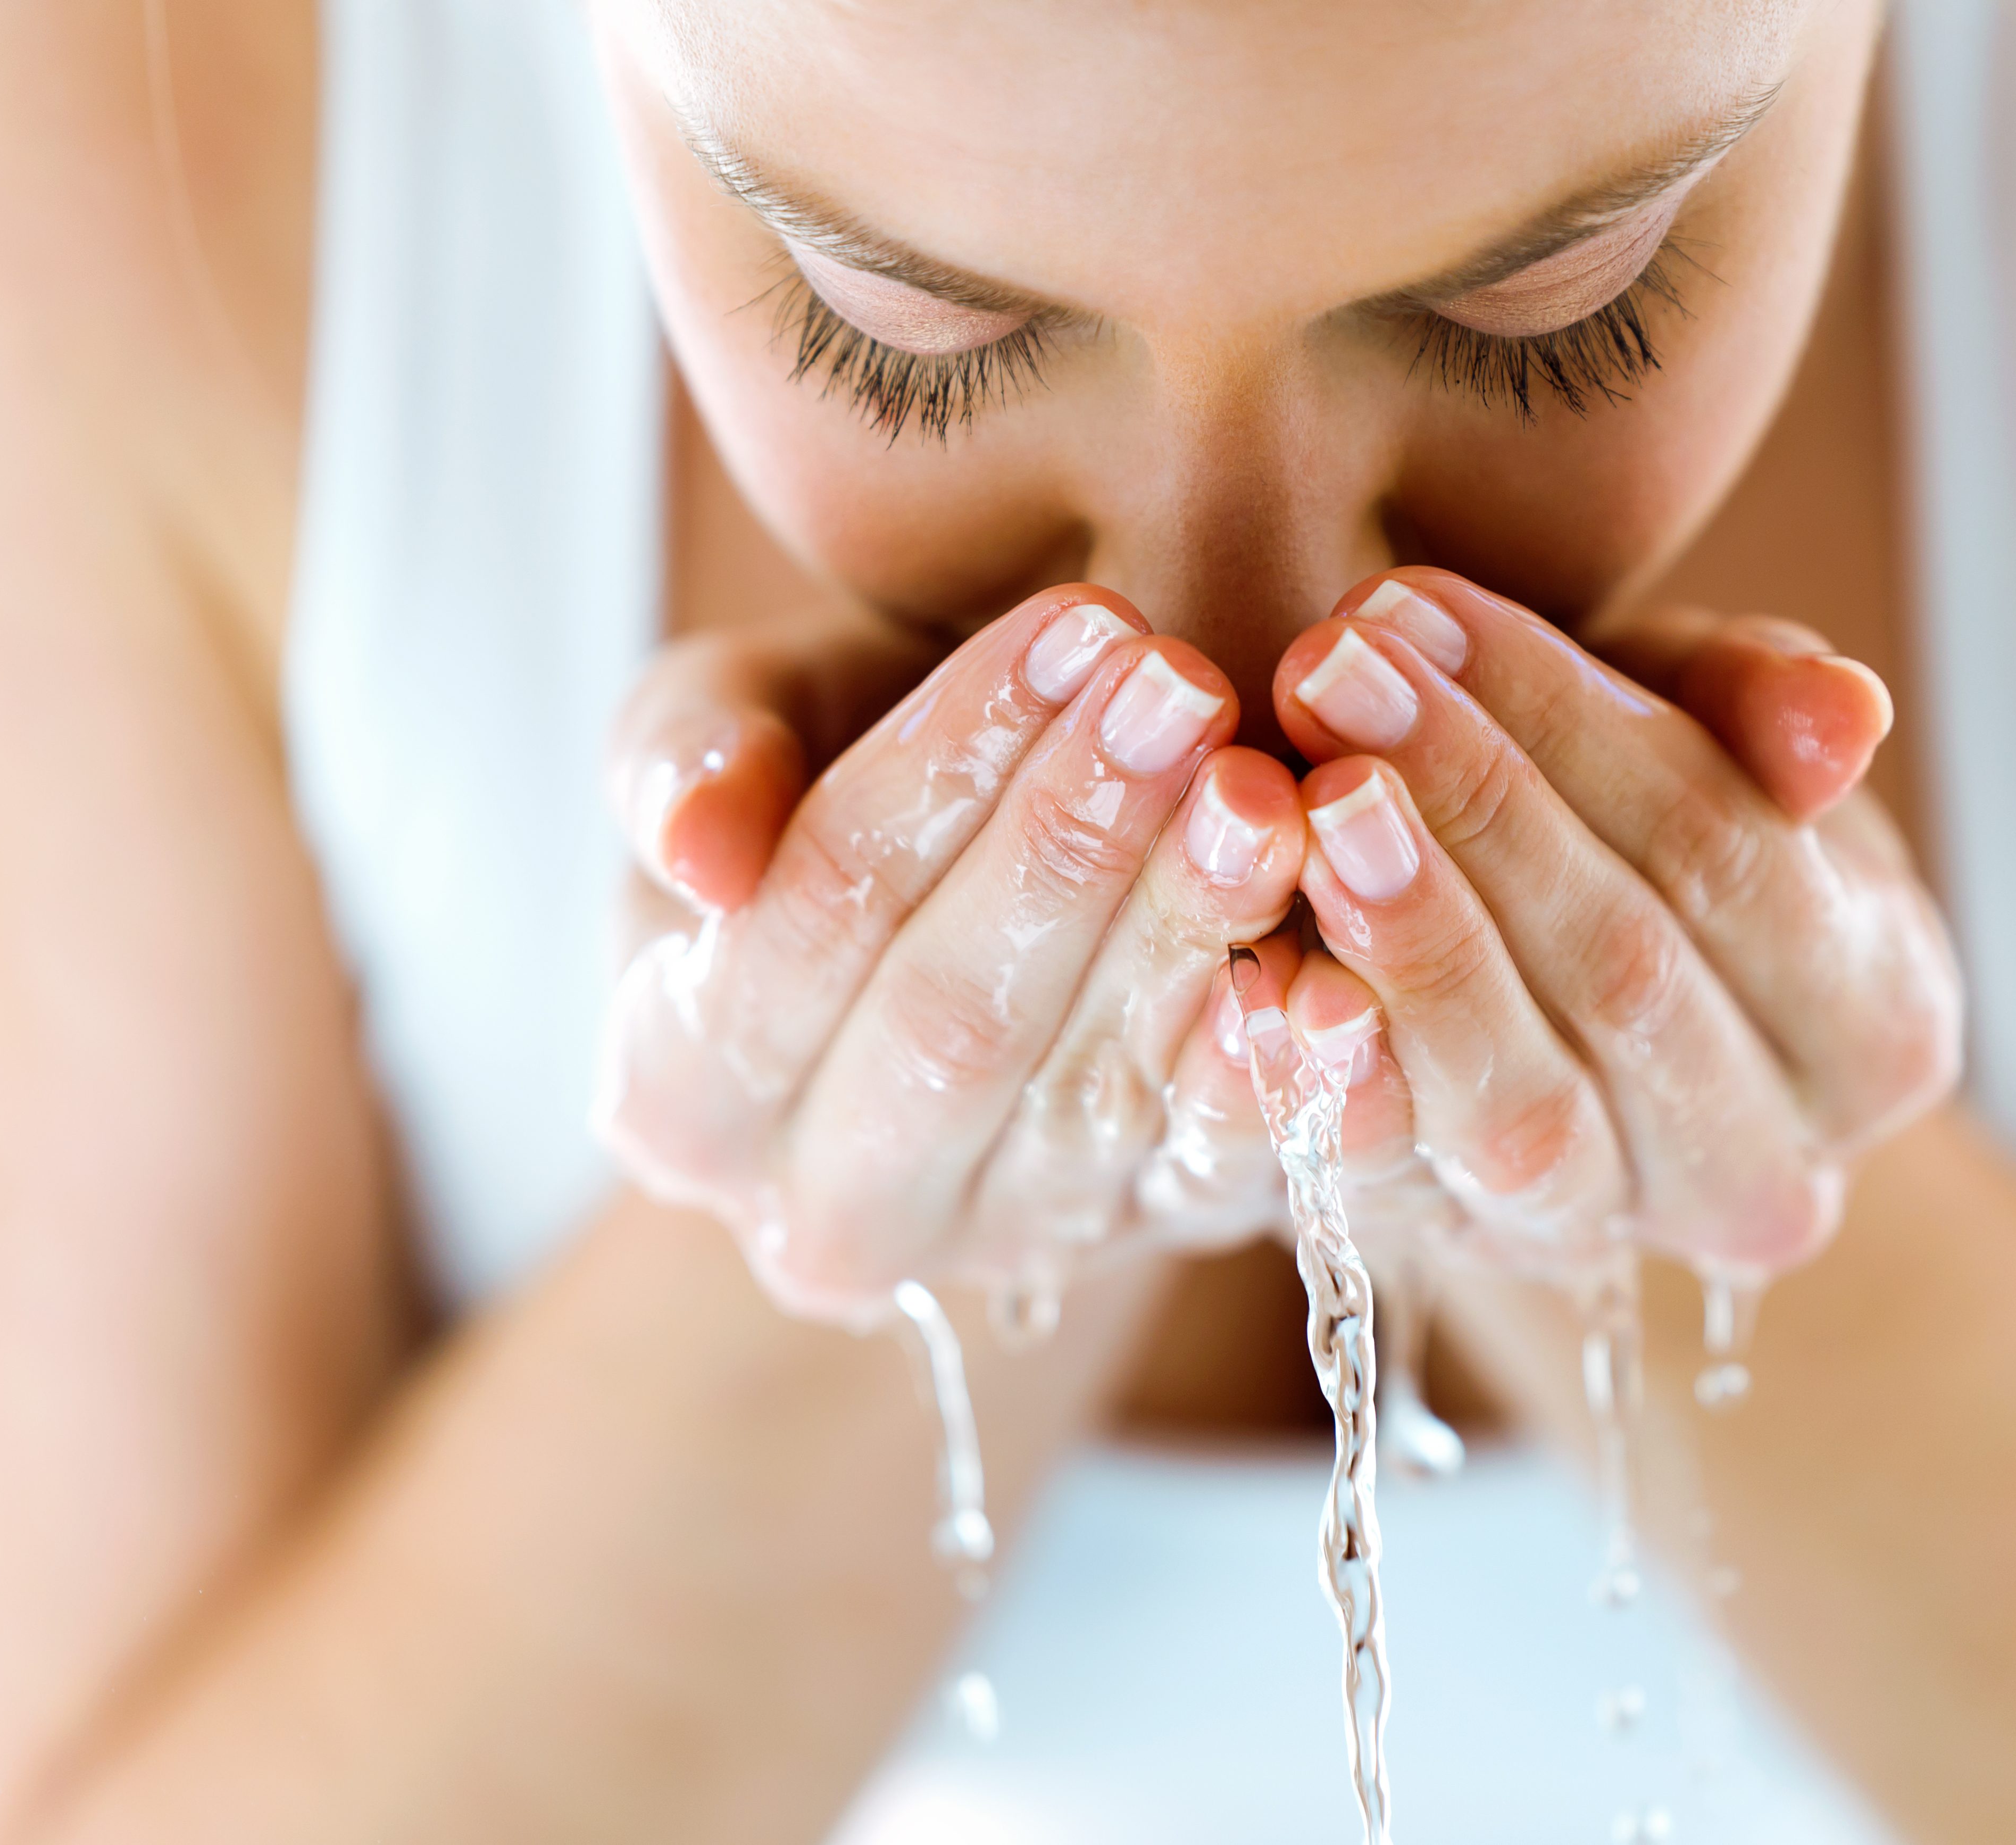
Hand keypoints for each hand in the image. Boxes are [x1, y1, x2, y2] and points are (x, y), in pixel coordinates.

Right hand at [594, 588, 1311, 1321]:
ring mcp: (1001, 1245)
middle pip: (954, 1024)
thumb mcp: (732, 724)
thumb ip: (685, 755)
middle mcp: (829, 1215)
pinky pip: (1224, 1170)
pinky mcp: (1153, 1237)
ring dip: (1190, 929)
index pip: (816, 917)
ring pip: (1095, 1094)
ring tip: (1267, 785)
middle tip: (1182, 687)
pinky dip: (1285, 1076)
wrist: (965, 902)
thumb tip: (699, 853)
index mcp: (680, 1098)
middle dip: (1072, 843)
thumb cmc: (831, 777)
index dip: (940, 768)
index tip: (1066, 626)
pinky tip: (1335, 970)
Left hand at [1251, 568, 1960, 1279]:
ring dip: (1407, 945)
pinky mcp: (1459, 1260)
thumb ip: (1764, 706)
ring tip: (1305, 802)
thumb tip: (1843, 718)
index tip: (1416, 605)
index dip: (1570, 725)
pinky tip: (1256, 978)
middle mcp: (1763, 1175)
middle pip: (1624, 977)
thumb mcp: (1707, 731)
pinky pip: (1391, 1191)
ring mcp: (1607, 1236)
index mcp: (1876, 1031)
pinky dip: (1325, 1085)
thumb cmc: (1641, 823)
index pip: (1730, 857)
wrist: (1551, 996)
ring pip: (1519, 1109)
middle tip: (1328, 671)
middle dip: (1469, 806)